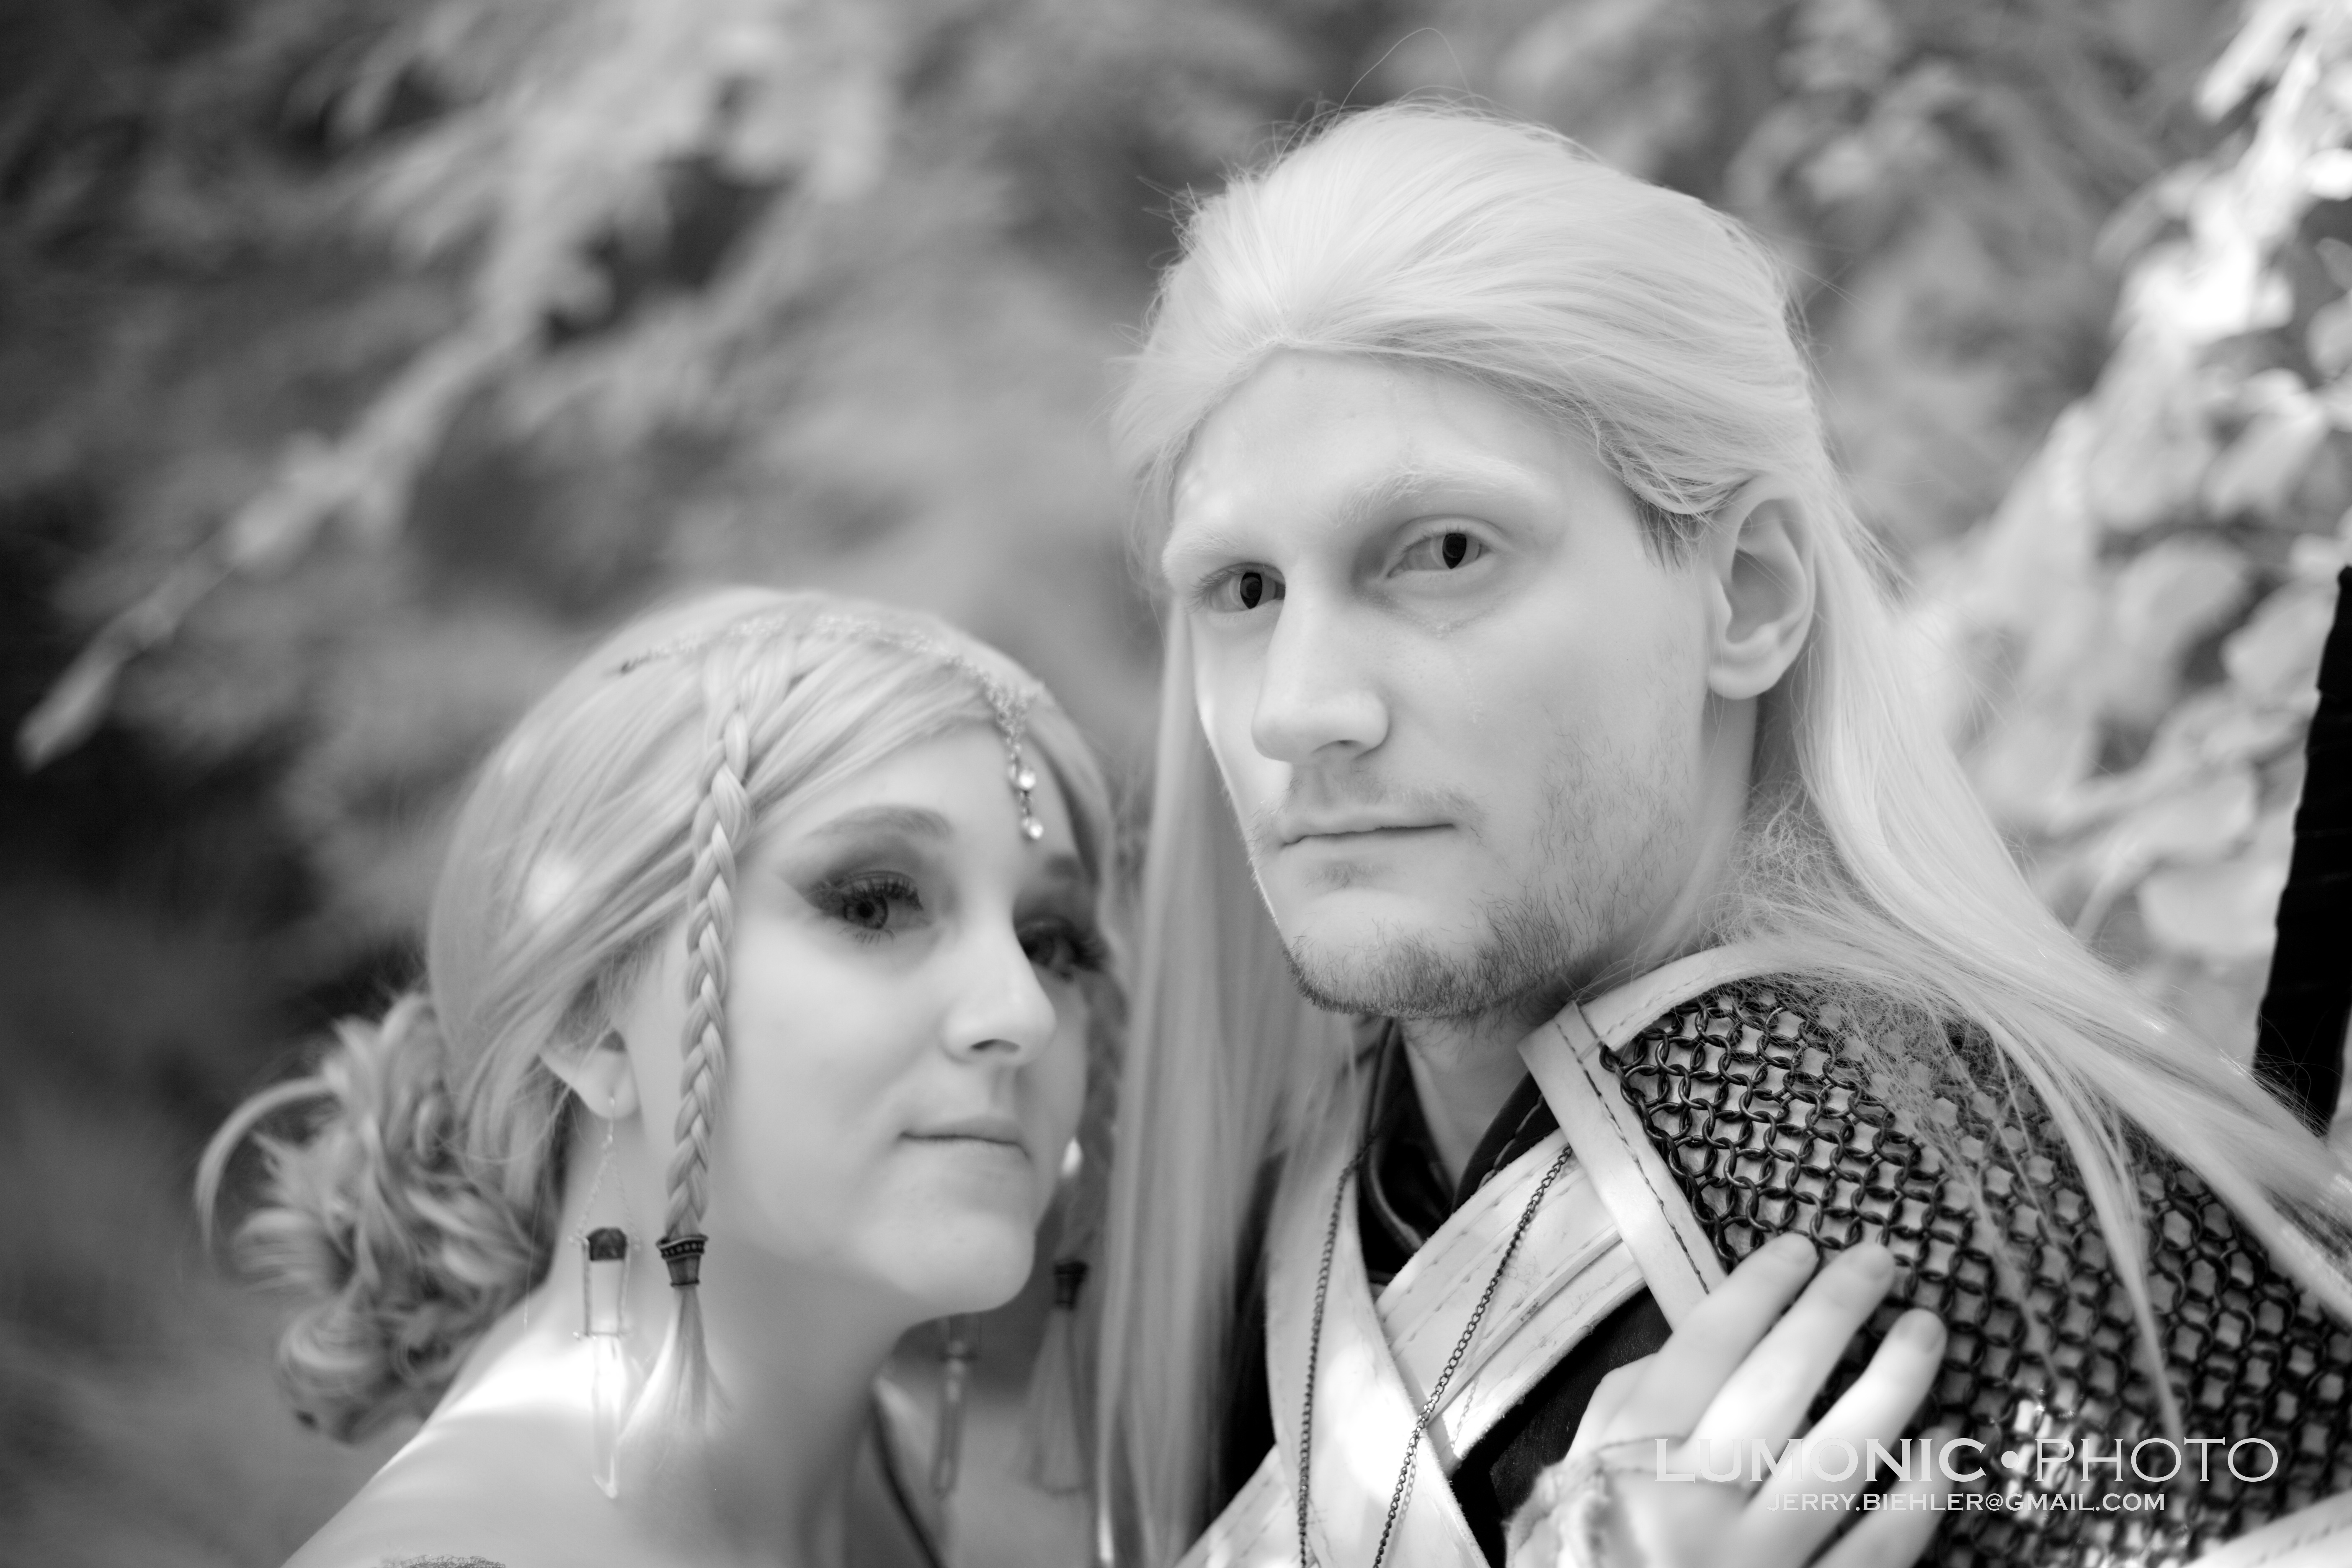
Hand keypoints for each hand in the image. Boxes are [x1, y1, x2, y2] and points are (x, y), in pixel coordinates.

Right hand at [1507, 1235, 1961, 1567]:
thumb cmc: (1592, 1544)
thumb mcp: (1590, 1466)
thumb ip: (1640, 1402)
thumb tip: (1719, 1335)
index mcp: (1634, 1459)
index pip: (1705, 1349)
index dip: (1757, 1289)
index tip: (1801, 1246)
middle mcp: (1695, 1505)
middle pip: (1778, 1385)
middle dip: (1834, 1310)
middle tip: (1880, 1261)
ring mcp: (1757, 1561)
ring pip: (1842, 1460)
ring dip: (1895, 1384)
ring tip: (1927, 1331)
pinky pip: (1879, 1549)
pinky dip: (1920, 1495)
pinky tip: (1942, 1446)